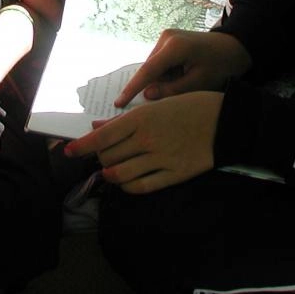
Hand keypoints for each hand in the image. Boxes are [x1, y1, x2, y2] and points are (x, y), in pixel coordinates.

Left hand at [65, 91, 221, 193]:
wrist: (226, 121)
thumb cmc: (190, 107)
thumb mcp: (156, 106)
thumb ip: (125, 120)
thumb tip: (98, 127)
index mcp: (140, 118)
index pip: (101, 137)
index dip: (81, 146)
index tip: (68, 152)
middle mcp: (146, 140)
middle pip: (108, 157)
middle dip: (100, 158)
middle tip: (104, 155)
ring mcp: (160, 159)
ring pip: (121, 174)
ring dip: (111, 174)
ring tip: (110, 171)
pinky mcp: (173, 175)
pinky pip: (141, 187)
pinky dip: (128, 187)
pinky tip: (126, 182)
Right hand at [114, 29, 250, 106]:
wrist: (236, 46)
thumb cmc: (222, 65)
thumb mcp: (199, 82)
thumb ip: (172, 90)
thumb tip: (147, 95)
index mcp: (176, 47)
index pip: (148, 71)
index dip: (132, 88)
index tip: (119, 103)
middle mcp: (167, 38)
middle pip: (151, 70)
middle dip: (157, 85)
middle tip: (175, 94)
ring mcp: (167, 37)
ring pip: (155, 67)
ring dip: (164, 80)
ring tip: (187, 81)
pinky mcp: (169, 40)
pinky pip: (161, 63)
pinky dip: (168, 74)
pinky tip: (184, 75)